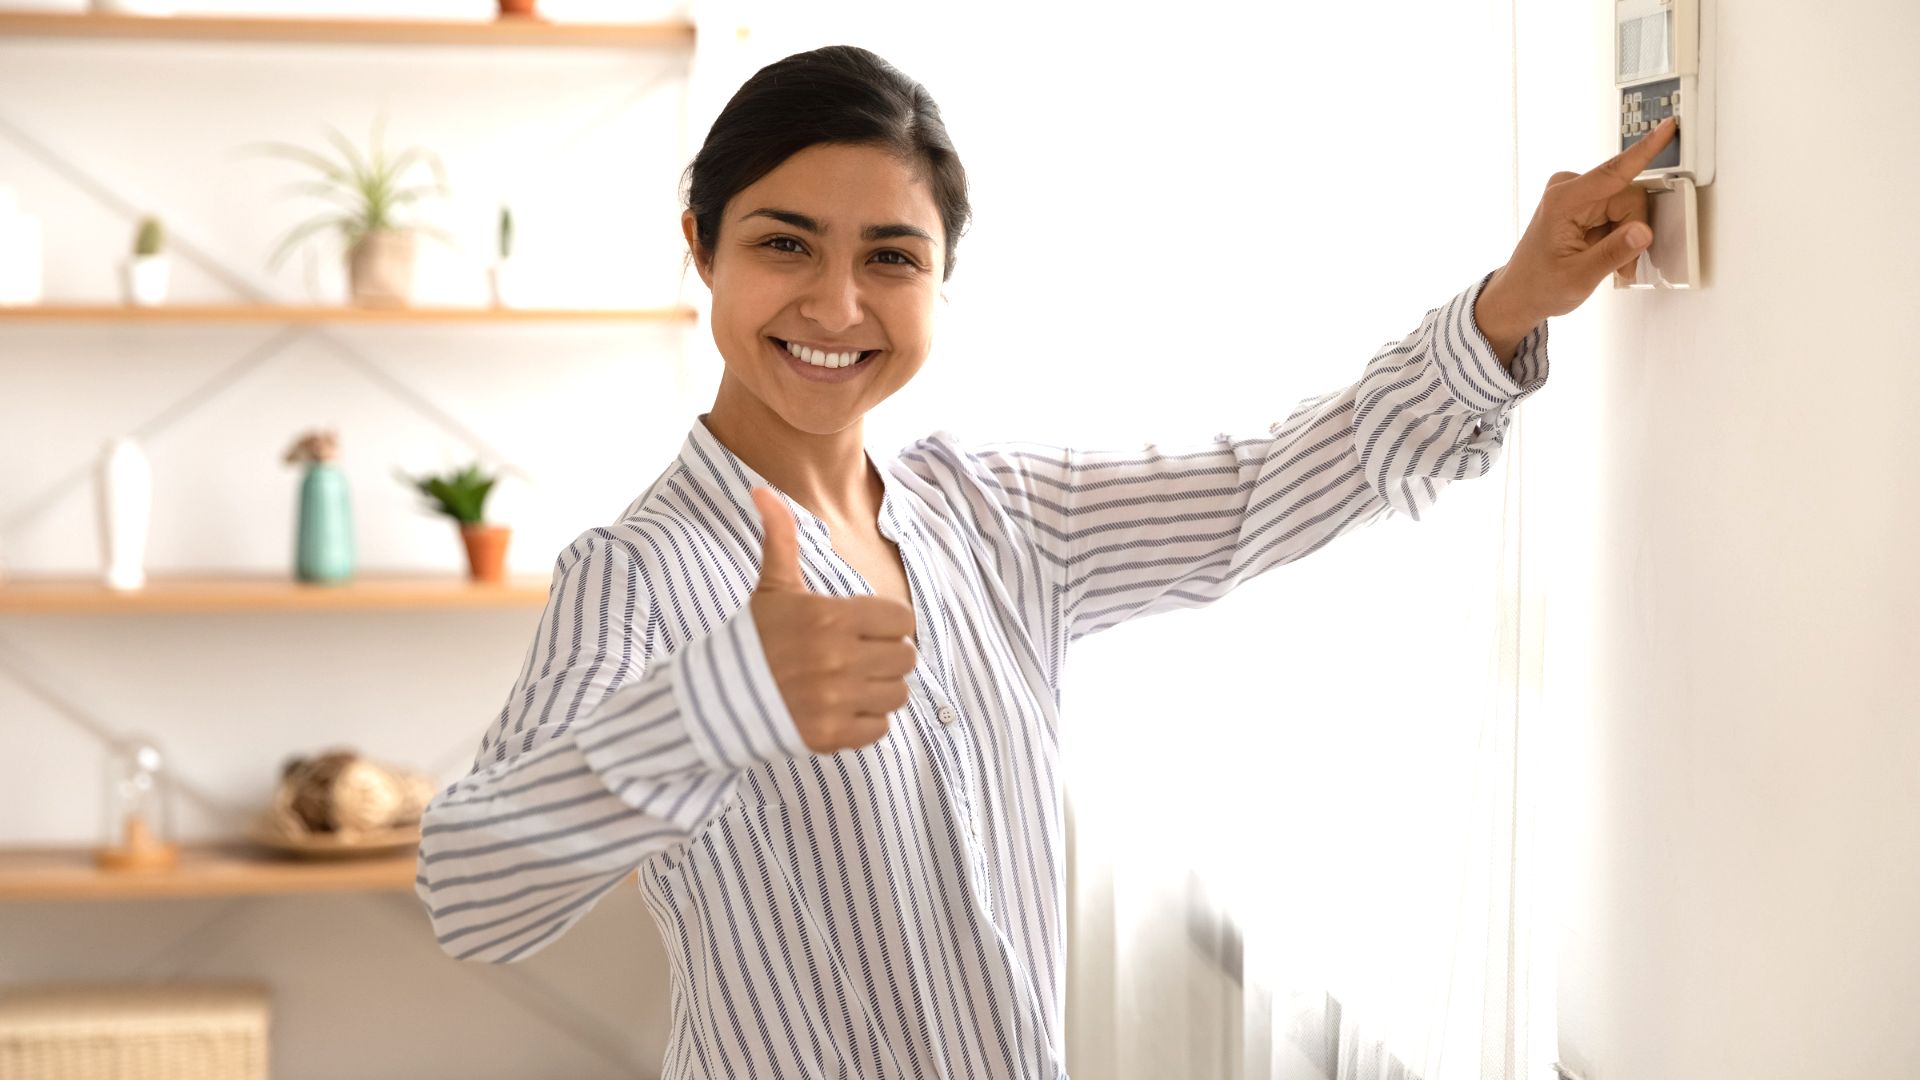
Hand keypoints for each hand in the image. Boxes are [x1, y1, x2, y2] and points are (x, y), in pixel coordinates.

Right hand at [747, 487, 916, 753]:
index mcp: (830, 617)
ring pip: (897, 695)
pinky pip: (879, 729)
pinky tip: (841, 708)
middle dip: (888, 657)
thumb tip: (761, 489)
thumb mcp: (773, 586)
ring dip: (879, 690)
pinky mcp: (829, 735)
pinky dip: (866, 722)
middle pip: (906, 658)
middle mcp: (836, 659)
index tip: (867, 629)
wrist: (718, 696)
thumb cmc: (756, 637)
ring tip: (851, 684)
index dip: (890, 623)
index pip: (902, 619)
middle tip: (861, 657)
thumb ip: (779, 538)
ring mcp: (833, 699)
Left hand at [1476, 116, 1680, 356]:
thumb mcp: (1578, 277)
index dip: (1644, 150)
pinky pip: (1619, 212)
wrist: (1519, 295)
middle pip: (1628, 197)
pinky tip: (1603, 252)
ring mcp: (1577, 195)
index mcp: (1563, 201)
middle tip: (1622, 265)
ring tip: (1609, 264)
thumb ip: (1613, 253)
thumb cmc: (1538, 285)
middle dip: (1632, 231)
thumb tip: (1642, 231)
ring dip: (1626, 237)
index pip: (1613, 172)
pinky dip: (1618, 236)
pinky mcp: (1585, 203)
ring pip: (1627, 206)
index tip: (1666, 127)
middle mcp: (1569, 190)